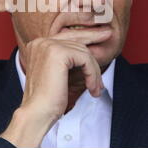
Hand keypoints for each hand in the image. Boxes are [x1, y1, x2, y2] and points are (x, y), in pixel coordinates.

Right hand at [0, 29, 110, 146]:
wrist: (37, 114)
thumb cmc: (48, 99)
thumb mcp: (59, 74)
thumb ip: (68, 59)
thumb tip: (89, 51)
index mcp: (38, 45)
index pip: (66, 35)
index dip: (85, 35)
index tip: (101, 33)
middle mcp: (41, 42)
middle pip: (76, 39)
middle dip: (94, 41)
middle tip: (109, 34)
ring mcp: (48, 46)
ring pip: (84, 52)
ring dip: (94, 71)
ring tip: (97, 88)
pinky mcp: (58, 53)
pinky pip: (86, 59)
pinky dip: (93, 74)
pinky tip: (92, 89)